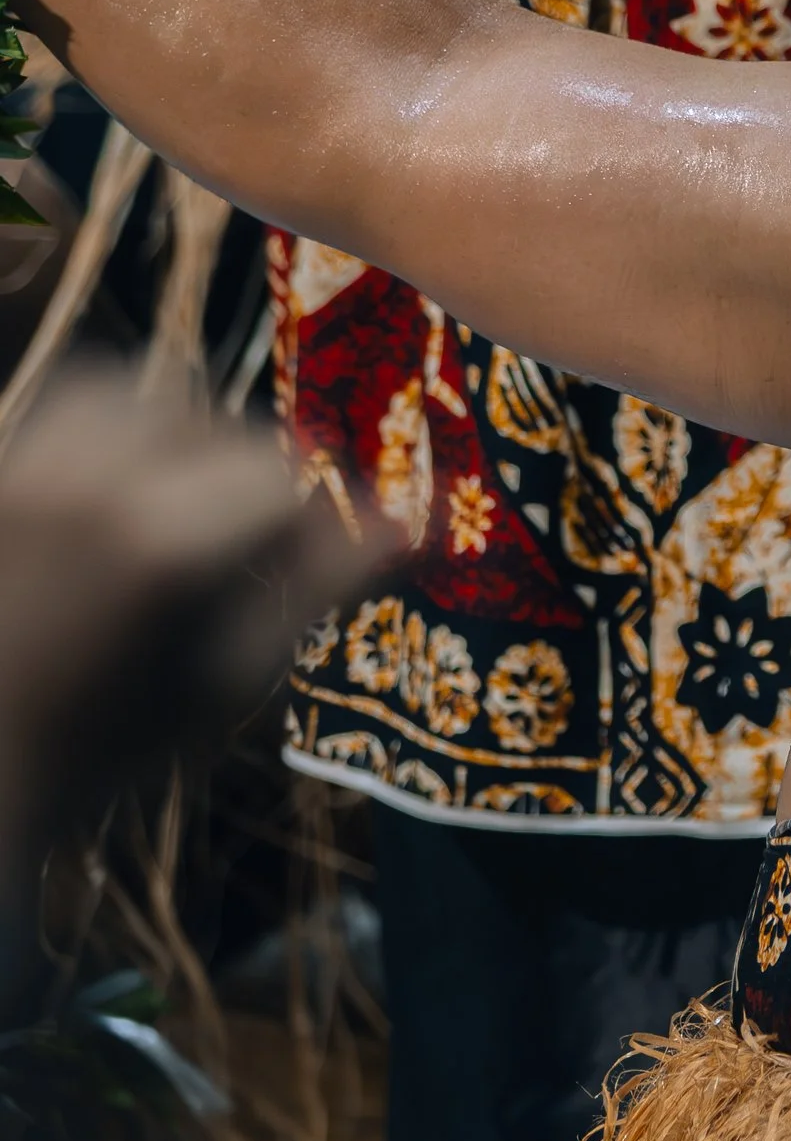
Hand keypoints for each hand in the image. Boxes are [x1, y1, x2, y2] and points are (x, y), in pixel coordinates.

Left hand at [0, 373, 390, 1017]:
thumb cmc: (107, 744)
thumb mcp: (225, 678)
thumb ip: (314, 589)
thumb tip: (402, 527)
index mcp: (159, 543)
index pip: (276, 477)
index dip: (315, 511)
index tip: (324, 555)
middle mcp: (88, 486)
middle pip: (208, 426)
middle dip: (247, 472)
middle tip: (253, 542)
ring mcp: (26, 473)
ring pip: (128, 395)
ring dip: (175, 433)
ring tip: (185, 497)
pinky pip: (63, 407)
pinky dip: (107, 427)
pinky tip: (121, 484)